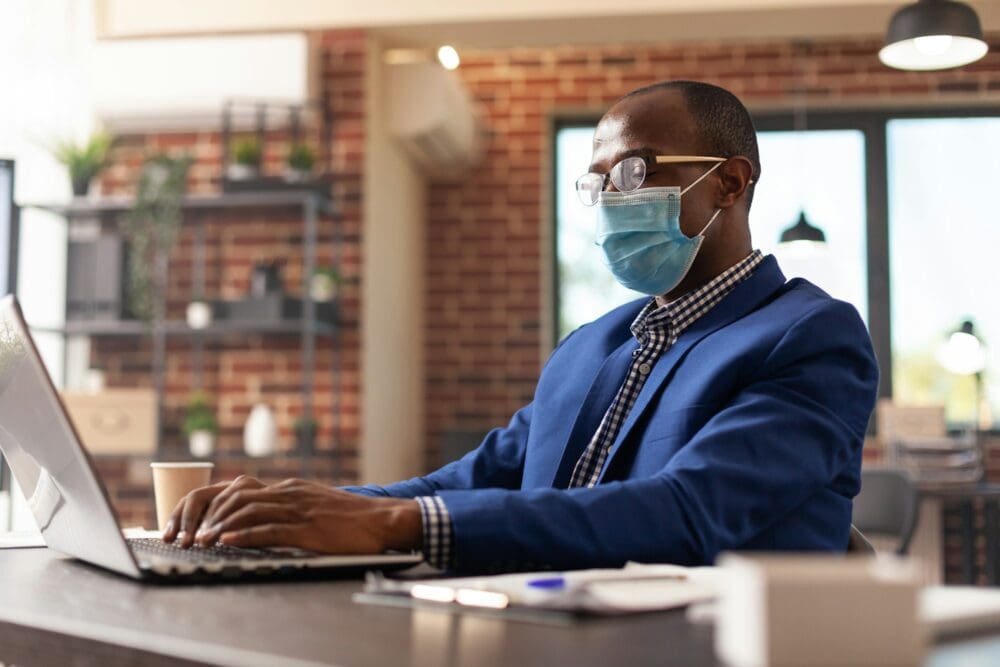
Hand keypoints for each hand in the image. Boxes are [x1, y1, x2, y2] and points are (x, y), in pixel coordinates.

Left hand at [163, 475, 422, 553]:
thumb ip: (288, 508)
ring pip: (249, 511)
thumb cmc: (350, 519)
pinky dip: (245, 535)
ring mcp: (298, 509)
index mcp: (289, 488)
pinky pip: (270, 529)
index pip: (240, 490)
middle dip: (208, 516)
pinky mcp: (308, 528)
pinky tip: (229, 542)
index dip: (213, 505)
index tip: (196, 522)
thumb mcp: (314, 505)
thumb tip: (260, 520)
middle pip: (237, 497)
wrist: (381, 520)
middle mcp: (290, 493)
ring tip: (201, 541)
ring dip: (220, 527)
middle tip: (190, 535)